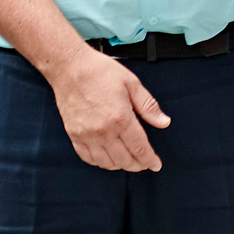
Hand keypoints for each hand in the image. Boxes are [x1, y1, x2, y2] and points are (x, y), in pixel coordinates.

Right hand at [47, 51, 170, 171]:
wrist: (70, 68)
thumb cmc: (99, 71)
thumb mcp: (132, 84)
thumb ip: (148, 106)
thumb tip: (164, 122)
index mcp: (120, 118)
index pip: (139, 148)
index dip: (149, 159)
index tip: (155, 165)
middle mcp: (103, 130)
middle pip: (124, 159)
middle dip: (137, 165)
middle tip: (144, 163)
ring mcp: (86, 135)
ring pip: (106, 162)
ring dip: (119, 166)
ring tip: (128, 161)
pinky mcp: (74, 135)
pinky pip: (87, 157)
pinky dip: (99, 162)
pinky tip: (107, 158)